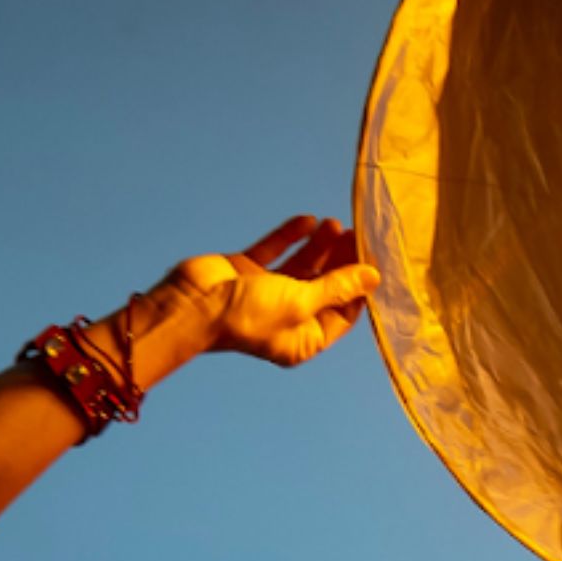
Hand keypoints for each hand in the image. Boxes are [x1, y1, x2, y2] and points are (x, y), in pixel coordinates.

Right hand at [162, 218, 379, 367]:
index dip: (360, 287)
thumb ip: (337, 287)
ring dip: (319, 246)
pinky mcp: (246, 272)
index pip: (344, 312)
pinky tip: (308, 221)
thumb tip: (372, 277)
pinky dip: (290, 237)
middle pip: (325, 286)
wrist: (189, 307)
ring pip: (302, 267)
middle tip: (356, 234)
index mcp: (304, 339)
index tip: (373, 260)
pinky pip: (275, 252)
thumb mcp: (301, 302)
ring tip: (334, 223)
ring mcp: (266, 294)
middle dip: (342, 261)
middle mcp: (288, 318)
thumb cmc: (247, 315)